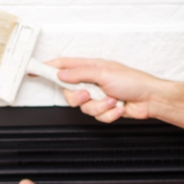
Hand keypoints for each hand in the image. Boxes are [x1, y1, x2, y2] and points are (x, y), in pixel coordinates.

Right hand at [46, 58, 169, 122]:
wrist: (150, 99)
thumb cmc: (133, 81)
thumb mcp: (103, 73)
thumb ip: (80, 73)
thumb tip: (61, 73)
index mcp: (89, 68)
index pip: (63, 66)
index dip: (47, 68)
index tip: (32, 70)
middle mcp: (91, 81)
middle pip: (69, 94)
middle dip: (79, 98)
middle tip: (89, 94)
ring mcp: (98, 96)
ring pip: (85, 109)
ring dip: (100, 107)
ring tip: (113, 100)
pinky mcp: (105, 109)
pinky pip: (98, 117)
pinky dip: (109, 114)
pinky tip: (118, 107)